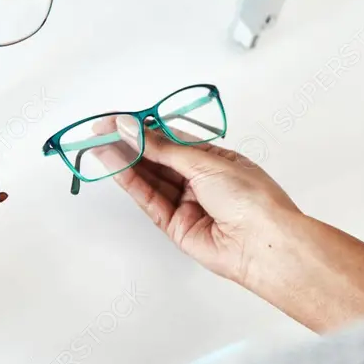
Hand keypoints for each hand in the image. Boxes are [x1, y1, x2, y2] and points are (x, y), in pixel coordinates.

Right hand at [105, 116, 301, 283]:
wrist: (263, 242)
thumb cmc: (250, 197)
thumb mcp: (205, 163)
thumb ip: (163, 148)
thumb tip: (133, 128)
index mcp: (214, 159)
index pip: (171, 139)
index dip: (144, 129)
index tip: (118, 121)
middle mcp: (199, 180)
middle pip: (156, 159)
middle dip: (129, 145)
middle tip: (100, 132)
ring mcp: (186, 203)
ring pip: (149, 179)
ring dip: (124, 162)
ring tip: (100, 146)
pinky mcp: (175, 226)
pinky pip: (149, 201)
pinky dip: (131, 183)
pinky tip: (115, 167)